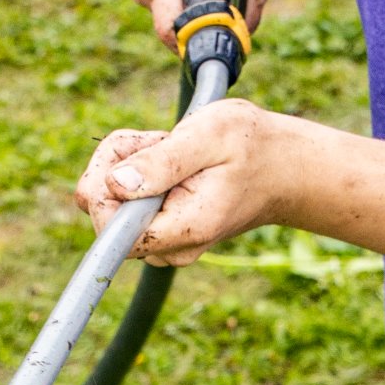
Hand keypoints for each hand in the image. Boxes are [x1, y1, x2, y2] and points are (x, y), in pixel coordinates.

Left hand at [76, 101, 301, 263]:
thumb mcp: (210, 136)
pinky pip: (123, 205)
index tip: (134, 152)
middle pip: (102, 215)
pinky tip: (167, 159)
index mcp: (184, 229)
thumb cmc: (252, 146)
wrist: (282, 168)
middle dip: (115, 167)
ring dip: (126, 166)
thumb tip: (116, 184)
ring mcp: (164, 244)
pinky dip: (134, 173)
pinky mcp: (160, 233)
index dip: (104, 187)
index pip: (111, 230)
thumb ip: (162, 162)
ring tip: (169, 148)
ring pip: (109, 206)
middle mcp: (170, 248)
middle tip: (157, 142)